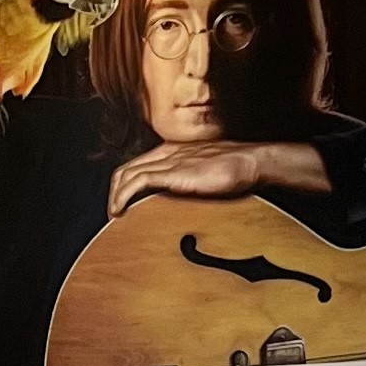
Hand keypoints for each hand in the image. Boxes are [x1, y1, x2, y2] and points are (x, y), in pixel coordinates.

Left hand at [106, 138, 330, 219]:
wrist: (250, 162)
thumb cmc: (236, 170)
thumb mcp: (206, 175)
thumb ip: (191, 182)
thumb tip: (183, 203)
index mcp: (172, 151)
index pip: (137, 165)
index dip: (124, 185)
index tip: (122, 204)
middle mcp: (166, 153)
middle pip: (126, 169)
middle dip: (115, 190)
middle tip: (115, 212)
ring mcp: (168, 161)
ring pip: (127, 175)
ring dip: (115, 196)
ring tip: (114, 214)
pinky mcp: (172, 172)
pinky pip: (137, 182)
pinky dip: (123, 196)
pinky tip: (119, 210)